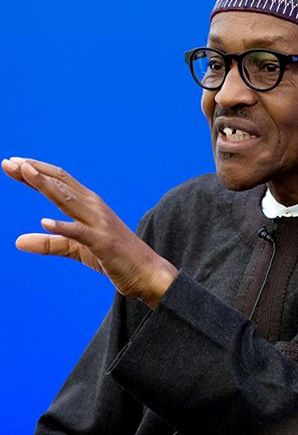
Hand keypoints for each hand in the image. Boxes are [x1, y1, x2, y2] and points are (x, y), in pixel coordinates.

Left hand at [2, 157, 177, 307]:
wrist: (147, 272)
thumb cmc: (114, 257)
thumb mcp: (76, 249)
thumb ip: (50, 243)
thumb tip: (18, 241)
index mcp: (89, 205)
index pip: (60, 181)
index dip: (37, 172)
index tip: (13, 164)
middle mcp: (94, 207)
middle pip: (62, 183)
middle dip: (36, 172)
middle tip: (10, 162)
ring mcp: (99, 223)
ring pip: (69, 200)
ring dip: (46, 185)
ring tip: (25, 173)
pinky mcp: (102, 243)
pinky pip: (80, 233)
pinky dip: (63, 226)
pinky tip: (44, 222)